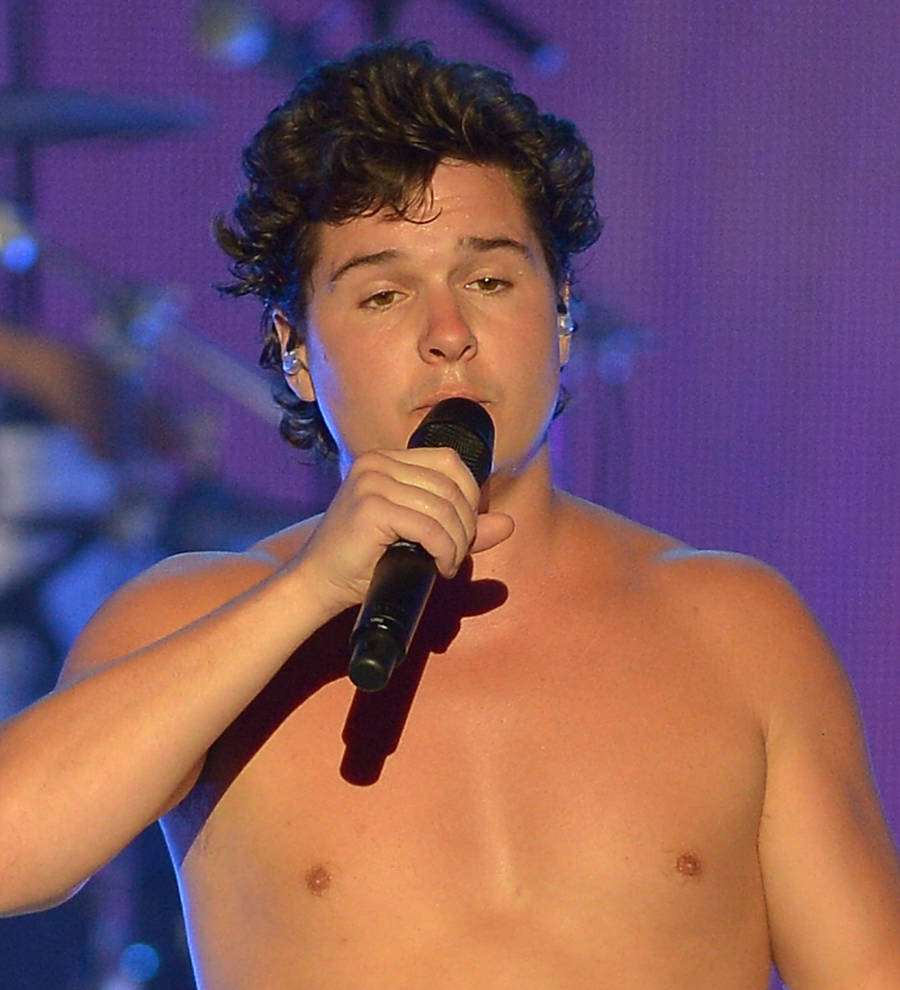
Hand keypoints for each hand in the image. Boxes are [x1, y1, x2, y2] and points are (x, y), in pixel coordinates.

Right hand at [299, 447, 513, 616]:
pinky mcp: (371, 508)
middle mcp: (377, 463)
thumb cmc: (363, 561)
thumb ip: (460, 526)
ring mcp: (372, 482)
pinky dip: (444, 551)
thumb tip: (508, 523)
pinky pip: (430, 527)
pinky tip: (437, 567)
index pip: (449, 461)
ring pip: (444, 508)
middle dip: (465, 525)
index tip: (463, 530)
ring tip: (446, 564)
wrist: (317, 583)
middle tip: (454, 554)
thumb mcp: (417, 537)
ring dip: (456, 543)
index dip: (469, 495)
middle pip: (452, 484)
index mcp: (385, 459)